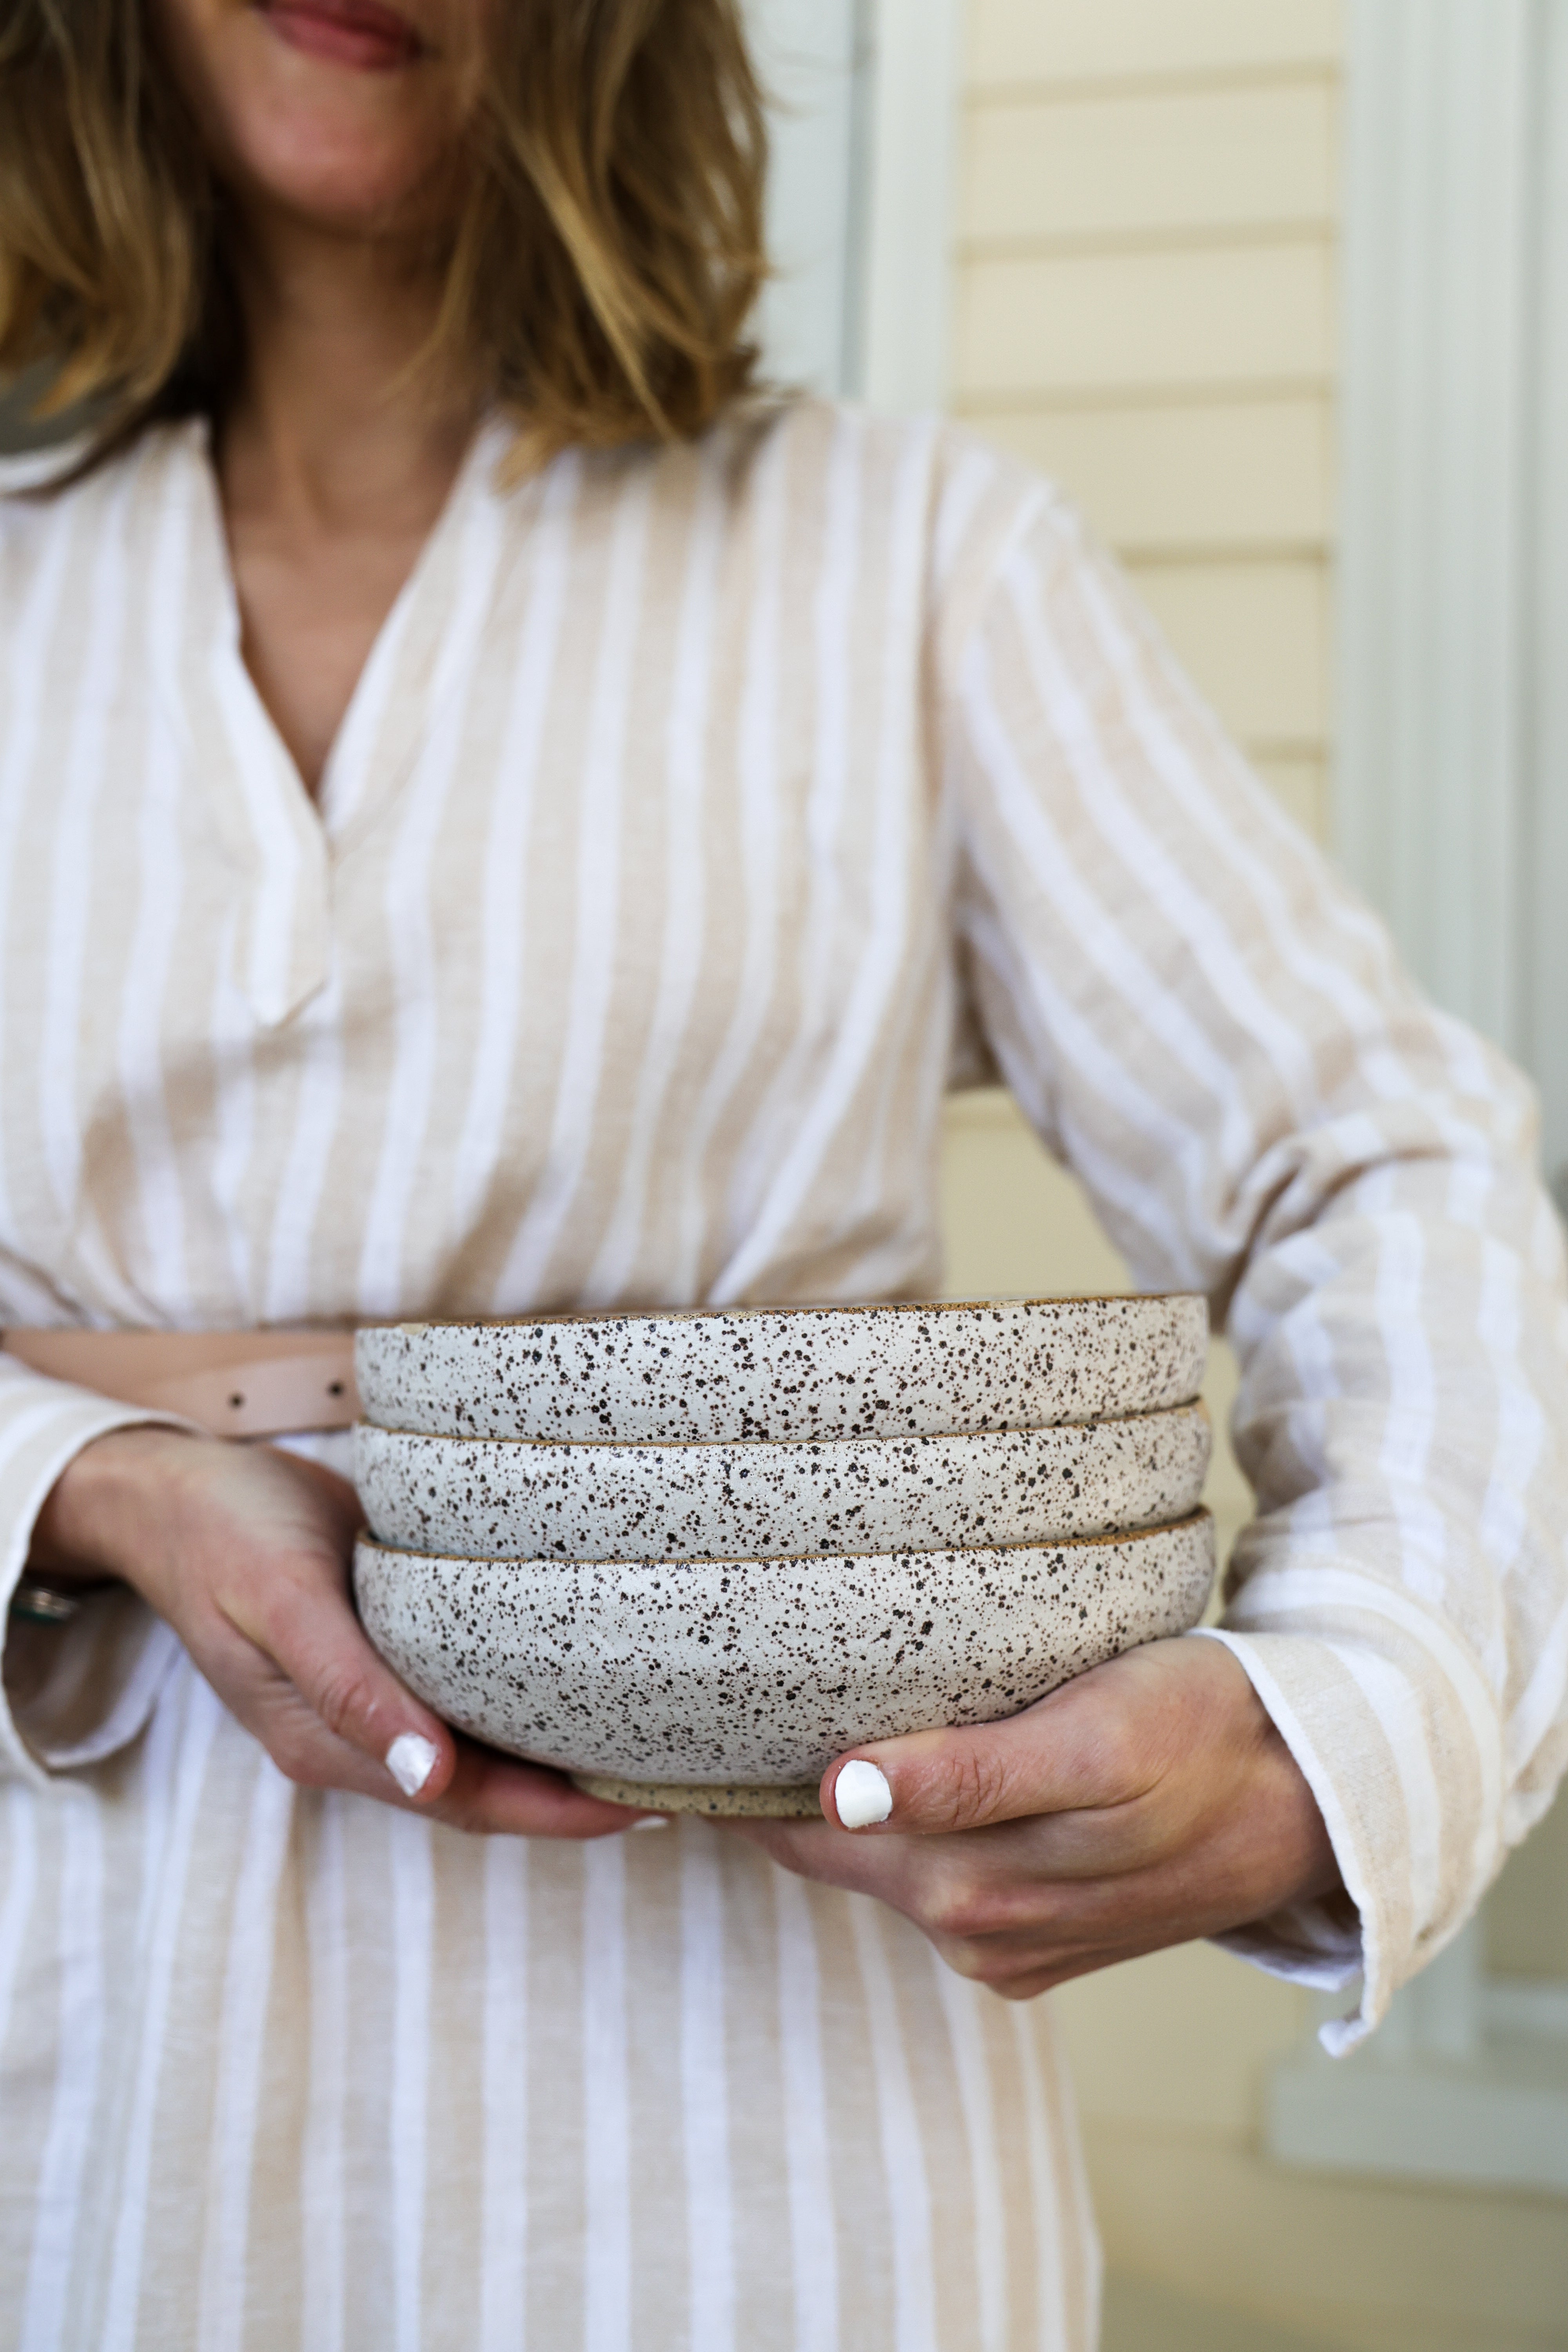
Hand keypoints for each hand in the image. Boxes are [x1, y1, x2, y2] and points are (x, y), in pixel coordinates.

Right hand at [30, 1426, 635, 1838]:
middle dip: (580, 1796)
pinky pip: (469, 1688)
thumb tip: (431, 1779)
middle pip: (490, 1789)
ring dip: (560, 1750)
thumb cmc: (224, 1538)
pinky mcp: (390, 1645)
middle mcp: (364, 1735)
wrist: (175, 1489)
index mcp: (334, 1745)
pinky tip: (585, 1671)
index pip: (471, 1804)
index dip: (560, 1817)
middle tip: (685, 1776)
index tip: (647, 1806)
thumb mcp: (279, 1604)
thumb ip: (349, 1690)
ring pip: (485, 1744)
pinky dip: (526, 1692)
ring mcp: (378, 1694)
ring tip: (658, 1736)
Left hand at [724, 1637, 1343, 1997]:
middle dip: (772, 1783)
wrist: (1312, 1801)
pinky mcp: (1041, 1935)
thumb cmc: (1203, 1736)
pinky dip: (907, 1822)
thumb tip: (841, 1787)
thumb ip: (966, 1774)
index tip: (679, 1717)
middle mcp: (973, 1926)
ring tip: (795, 1715)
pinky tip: (902, 1764)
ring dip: (841, 1800)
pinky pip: (938, 1873)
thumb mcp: (1094, 1741)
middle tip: (714, 1693)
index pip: (800, 1830)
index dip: (736, 1778)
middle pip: (829, 1849)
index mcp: (969, 1884)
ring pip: (880, 1860)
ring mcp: (1007, 1940)